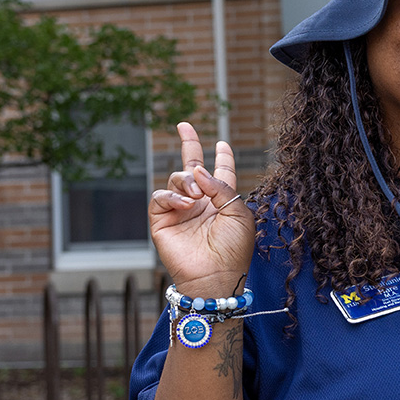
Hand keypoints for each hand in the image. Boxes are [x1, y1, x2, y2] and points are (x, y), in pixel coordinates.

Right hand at [148, 122, 254, 295]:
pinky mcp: (162, 221)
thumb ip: (222, 186)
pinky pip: (161, 197)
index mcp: (223, 201)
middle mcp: (201, 203)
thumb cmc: (233, 248)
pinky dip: (172, 196)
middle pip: (192, 168)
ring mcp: (181, 211)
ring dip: (186, 181)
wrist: (215, 274)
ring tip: (196, 196)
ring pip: (177, 179)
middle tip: (184, 126)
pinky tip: (185, 204)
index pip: (221, 173)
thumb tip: (198, 170)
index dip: (223, 157)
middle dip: (189, 144)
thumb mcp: (239, 213)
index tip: (223, 144)